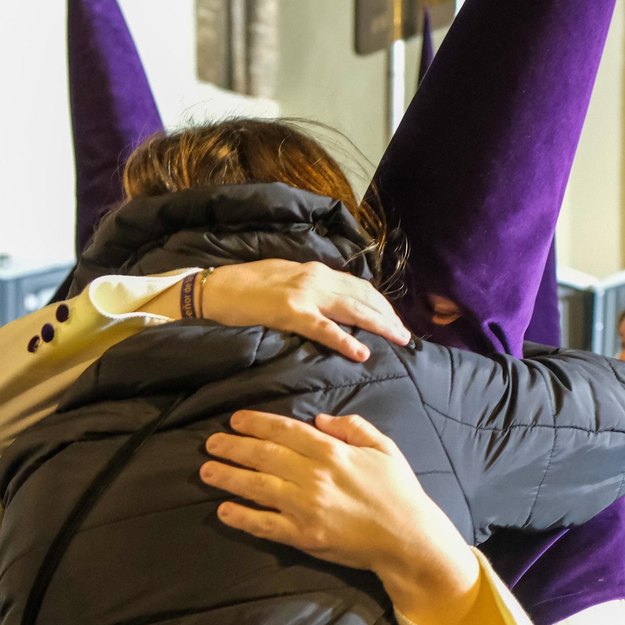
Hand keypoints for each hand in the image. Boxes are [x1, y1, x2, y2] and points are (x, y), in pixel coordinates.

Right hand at [167, 259, 410, 362]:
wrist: (216, 287)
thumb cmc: (249, 287)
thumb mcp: (288, 280)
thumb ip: (314, 290)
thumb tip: (337, 303)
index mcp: (317, 272)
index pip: (360, 286)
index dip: (382, 304)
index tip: (398, 320)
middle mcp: (317, 279)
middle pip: (364, 297)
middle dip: (389, 316)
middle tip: (408, 335)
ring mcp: (305, 294)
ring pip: (353, 309)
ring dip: (380, 325)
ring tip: (399, 340)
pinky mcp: (290, 312)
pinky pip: (324, 328)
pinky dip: (345, 340)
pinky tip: (361, 352)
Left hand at [200, 410, 478, 624]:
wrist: (408, 539)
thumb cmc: (399, 492)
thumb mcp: (384, 448)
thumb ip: (354, 427)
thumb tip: (321, 419)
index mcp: (332, 452)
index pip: (285, 431)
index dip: (257, 423)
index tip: (236, 419)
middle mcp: (314, 476)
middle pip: (264, 456)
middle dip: (233, 447)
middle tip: (211, 443)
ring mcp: (306, 508)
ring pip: (257, 487)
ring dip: (228, 477)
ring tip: (206, 471)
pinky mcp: (304, 536)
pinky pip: (265, 525)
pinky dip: (242, 517)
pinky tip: (223, 510)